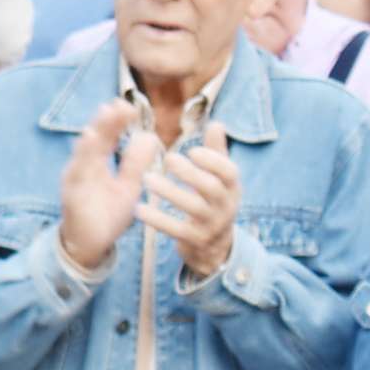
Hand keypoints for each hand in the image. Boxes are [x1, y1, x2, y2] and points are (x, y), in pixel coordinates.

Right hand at [58, 100, 160, 271]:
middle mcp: (83, 166)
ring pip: (84, 151)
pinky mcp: (72, 193)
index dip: (116, 121)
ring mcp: (75, 178)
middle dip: (106, 121)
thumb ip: (135, 164)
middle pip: (94, 138)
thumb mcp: (128, 188)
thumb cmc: (107, 214)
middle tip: (120, 103)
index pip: (107, 137)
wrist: (89, 245)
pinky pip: (77, 172)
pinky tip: (89, 141)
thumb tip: (150, 136)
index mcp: (97, 162)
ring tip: (105, 115)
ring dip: (95, 132)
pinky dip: (82, 156)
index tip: (128, 105)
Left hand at [139, 123, 241, 280]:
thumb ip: (216, 152)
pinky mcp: (195, 240)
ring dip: (170, 193)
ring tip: (147, 179)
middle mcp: (225, 206)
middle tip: (168, 159)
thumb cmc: (212, 200)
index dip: (212, 161)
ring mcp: (211, 225)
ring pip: (193, 209)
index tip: (192, 151)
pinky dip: (158, 219)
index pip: (229, 172)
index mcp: (231, 187)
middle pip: (211, 189)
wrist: (215, 246)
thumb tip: (216, 123)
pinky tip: (139, 208)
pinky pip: (176, 230)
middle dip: (190, 174)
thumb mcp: (219, 178)